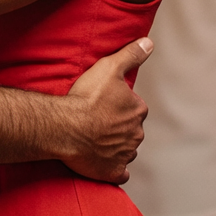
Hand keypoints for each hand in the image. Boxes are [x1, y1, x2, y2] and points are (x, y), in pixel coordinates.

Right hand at [58, 38, 152, 183]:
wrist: (66, 127)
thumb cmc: (86, 97)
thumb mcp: (109, 67)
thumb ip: (131, 55)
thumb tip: (149, 43)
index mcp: (138, 110)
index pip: (135, 108)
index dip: (120, 106)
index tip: (104, 104)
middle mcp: (136, 134)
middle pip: (130, 130)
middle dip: (118, 127)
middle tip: (97, 122)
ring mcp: (125, 155)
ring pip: (126, 150)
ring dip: (115, 147)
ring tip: (95, 141)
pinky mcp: (112, 172)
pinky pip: (119, 173)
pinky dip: (114, 169)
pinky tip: (104, 164)